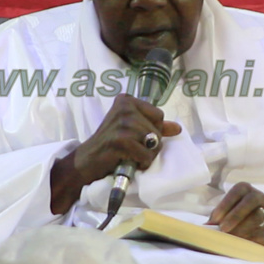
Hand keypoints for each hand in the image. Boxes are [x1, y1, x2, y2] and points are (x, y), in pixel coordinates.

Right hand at [50, 94, 180, 213]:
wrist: (86, 161)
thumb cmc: (110, 145)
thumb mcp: (132, 130)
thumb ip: (154, 126)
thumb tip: (177, 128)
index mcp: (127, 100)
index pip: (159, 115)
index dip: (152, 130)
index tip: (135, 136)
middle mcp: (124, 107)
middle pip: (158, 130)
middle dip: (149, 144)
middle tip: (131, 148)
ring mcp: (122, 123)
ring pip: (154, 143)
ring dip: (145, 155)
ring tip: (129, 155)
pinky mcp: (120, 141)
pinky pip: (146, 155)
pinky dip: (141, 163)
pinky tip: (129, 161)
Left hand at [207, 182, 263, 245]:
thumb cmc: (242, 214)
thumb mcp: (230, 209)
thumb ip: (218, 216)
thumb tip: (206, 227)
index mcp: (245, 189)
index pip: (237, 192)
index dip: (226, 204)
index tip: (215, 219)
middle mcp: (259, 197)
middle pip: (250, 202)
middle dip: (235, 216)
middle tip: (223, 229)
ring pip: (258, 217)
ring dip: (242, 229)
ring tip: (230, 238)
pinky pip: (261, 233)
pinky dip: (248, 240)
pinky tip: (239, 245)